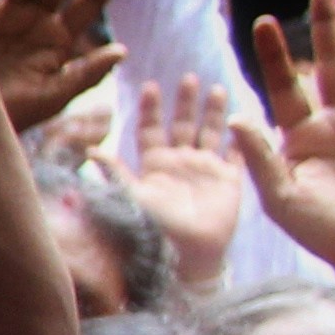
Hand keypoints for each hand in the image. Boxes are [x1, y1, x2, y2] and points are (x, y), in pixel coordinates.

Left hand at [113, 71, 248, 275]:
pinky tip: (244, 117)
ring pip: (210, 132)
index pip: (151, 129)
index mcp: (154, 164)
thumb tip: (90, 150)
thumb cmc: (154, 230)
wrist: (185, 257)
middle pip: (182, 124)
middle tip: (188, 77)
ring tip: (215, 88)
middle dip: (185, 101)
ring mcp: (206, 169)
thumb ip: (114, 174)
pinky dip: (241, 136)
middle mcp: (180, 162)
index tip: (150, 85)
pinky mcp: (229, 180)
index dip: (151, 108)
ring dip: (213, 111)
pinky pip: (237, 153)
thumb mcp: (131, 199)